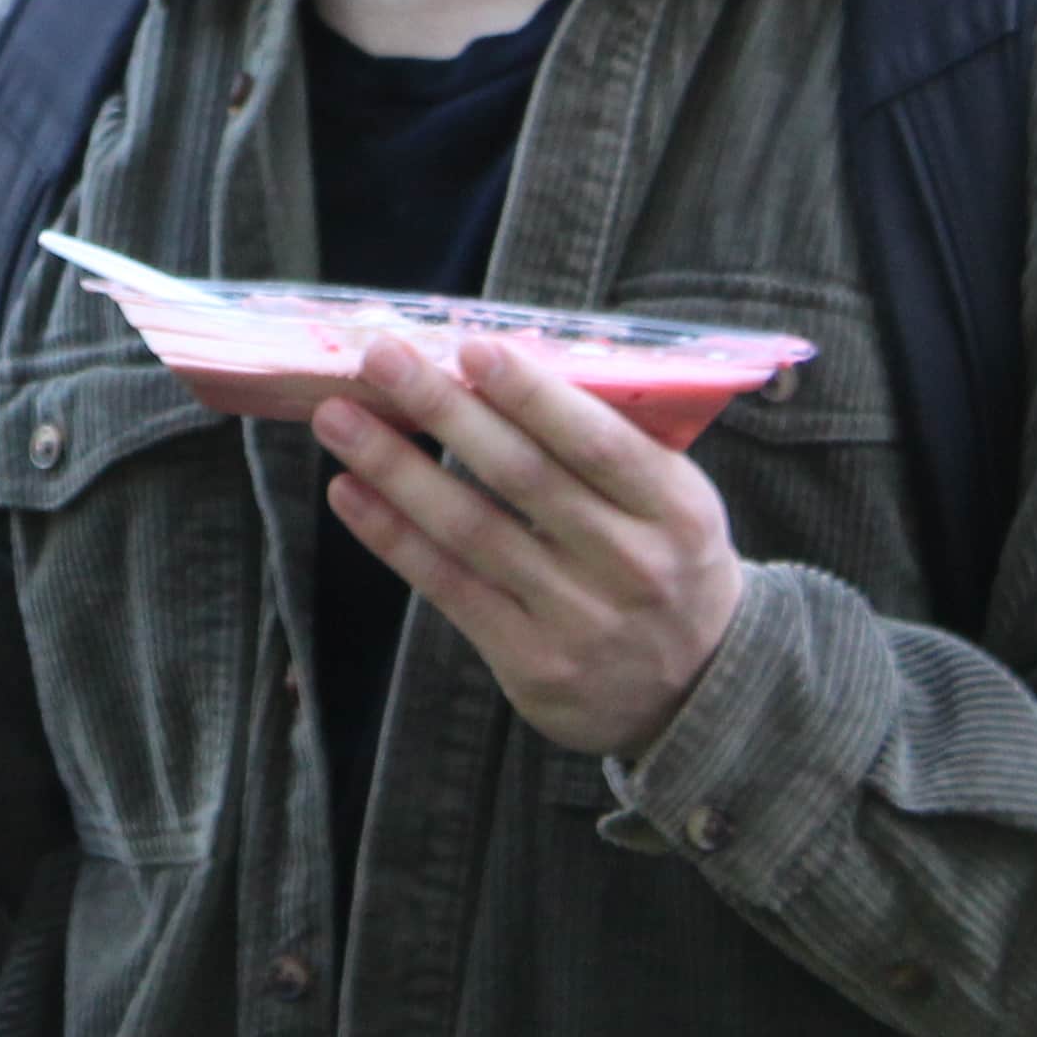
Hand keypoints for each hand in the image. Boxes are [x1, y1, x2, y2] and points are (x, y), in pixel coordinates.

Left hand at [313, 333, 744, 759]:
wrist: (698, 690)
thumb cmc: (666, 559)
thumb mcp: (672, 501)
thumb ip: (609, 440)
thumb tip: (503, 361)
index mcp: (677, 510)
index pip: (598, 443)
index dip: (532, 395)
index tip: (470, 346)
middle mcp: (633, 566)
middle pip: (523, 478)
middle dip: (444, 410)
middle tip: (380, 358)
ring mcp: (580, 621)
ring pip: (473, 531)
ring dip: (396, 469)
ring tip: (337, 420)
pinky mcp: (533, 665)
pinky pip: (450, 588)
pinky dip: (393, 537)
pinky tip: (350, 493)